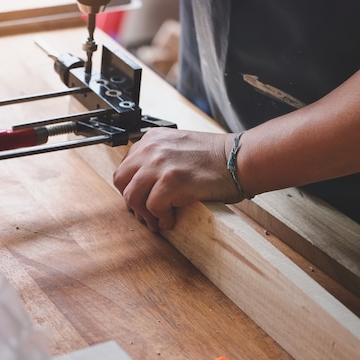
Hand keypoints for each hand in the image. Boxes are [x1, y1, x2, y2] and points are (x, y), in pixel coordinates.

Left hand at [112, 128, 242, 231]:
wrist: (238, 159)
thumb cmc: (216, 157)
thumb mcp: (179, 146)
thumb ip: (158, 158)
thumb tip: (143, 185)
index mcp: (152, 139)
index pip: (126, 166)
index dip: (131, 186)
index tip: (141, 198)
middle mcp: (152, 148)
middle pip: (121, 181)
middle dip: (132, 201)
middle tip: (145, 213)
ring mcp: (160, 164)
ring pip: (132, 196)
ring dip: (144, 213)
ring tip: (157, 220)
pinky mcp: (171, 181)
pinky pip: (153, 207)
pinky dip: (161, 218)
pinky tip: (171, 219)